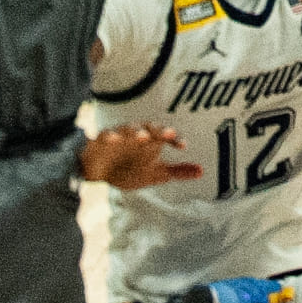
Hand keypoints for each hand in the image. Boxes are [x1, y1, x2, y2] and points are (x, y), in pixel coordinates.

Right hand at [79, 123, 200, 191]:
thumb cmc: (131, 169)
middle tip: (167, 134)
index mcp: (151, 141)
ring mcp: (118, 137)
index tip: (183, 145)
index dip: (174, 139)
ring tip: (142, 137)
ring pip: (127, 129)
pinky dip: (109, 136)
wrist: (100, 175)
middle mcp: (135, 136)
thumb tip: (202, 171)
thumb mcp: (155, 173)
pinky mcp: (99, 141)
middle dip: (157, 130)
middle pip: (148, 127)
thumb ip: (177, 172)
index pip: (165, 136)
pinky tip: (113, 140)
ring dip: (135, 131)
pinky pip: (104, 135)